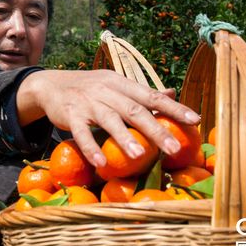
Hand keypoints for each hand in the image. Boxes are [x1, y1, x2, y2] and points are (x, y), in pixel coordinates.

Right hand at [16, 69, 199, 167]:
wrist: (51, 84)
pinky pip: (81, 133)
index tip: (195, 120)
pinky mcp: (70, 114)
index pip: (151, 96)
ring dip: (124, 138)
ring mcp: (88, 102)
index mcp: (121, 83)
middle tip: (174, 148)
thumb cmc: (90, 89)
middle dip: (156, 129)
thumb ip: (141, 93)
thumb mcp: (115, 86)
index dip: (174, 107)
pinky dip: (91, 147)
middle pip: (134, 110)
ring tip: (139, 155)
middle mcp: (107, 91)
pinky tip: (101, 162)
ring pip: (109, 119)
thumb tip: (171, 93)